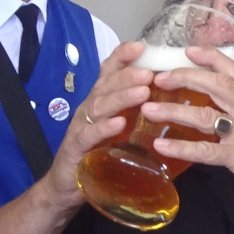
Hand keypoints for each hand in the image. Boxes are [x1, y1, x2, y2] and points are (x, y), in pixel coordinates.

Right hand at [41, 40, 152, 210]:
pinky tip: (118, 124)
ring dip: (121, 97)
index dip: (122, 57)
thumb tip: (167, 98)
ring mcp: (80, 127)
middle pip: (106, 85)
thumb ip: (134, 112)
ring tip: (142, 91)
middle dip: (128, 75)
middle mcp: (89, 108)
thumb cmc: (97, 153)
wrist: (66, 186)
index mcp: (100, 101)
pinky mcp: (76, 148)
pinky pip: (88, 135)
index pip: (108, 72)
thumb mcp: (118, 128)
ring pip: (99, 106)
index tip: (141, 46)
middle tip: (150, 73)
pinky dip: (103, 128)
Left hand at [147, 46, 233, 227]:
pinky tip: (161, 144)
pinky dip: (181, 146)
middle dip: (185, 77)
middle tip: (159, 78)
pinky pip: (204, 150)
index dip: (210, 58)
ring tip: (149, 108)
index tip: (188, 51)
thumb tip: (228, 106)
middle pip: (215, 85)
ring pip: (205, 114)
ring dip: (174, 109)